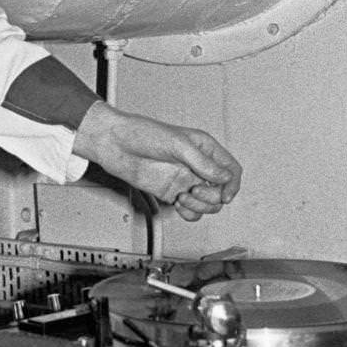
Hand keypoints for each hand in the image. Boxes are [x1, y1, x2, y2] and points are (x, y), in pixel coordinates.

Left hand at [72, 101, 241, 223]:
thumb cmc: (141, 133)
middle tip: (193, 190)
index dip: (232, 184)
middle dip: (211, 196)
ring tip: (183, 198)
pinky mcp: (171, 192)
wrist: (114, 144)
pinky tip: (177, 204)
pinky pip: (190, 210)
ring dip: (199, 206)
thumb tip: (225, 177)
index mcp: (203, 148)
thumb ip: (203, 162)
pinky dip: (189, 213)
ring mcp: (184, 180)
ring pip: (207, 204)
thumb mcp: (177, 144)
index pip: (231, 169)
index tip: (225, 196)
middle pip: (221, 191)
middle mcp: (196, 165)